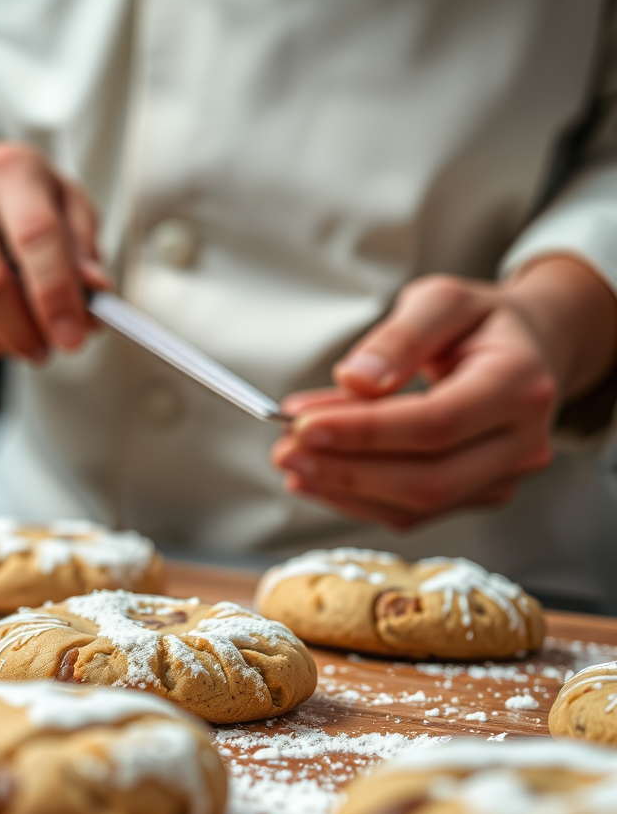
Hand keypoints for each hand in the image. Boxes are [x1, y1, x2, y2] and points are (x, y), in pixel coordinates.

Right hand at [0, 129, 110, 359]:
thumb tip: (95, 293)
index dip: (56, 296)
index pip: (35, 237)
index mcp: (10, 170)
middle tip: (47, 350)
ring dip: (1, 341)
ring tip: (23, 337)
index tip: (72, 339)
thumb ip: (85, 250)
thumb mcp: (68, 207)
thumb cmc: (24, 203)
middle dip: (24, 333)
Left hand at [272, 257, 616, 528]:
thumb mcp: (441, 301)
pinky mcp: (476, 496)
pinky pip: (412, 512)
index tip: (301, 424)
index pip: (434, 424)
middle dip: (344, 470)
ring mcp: (503, 478)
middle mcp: (521, 442)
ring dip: (343, 489)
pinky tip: (317, 478)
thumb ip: (400, 337)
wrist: (529, 350)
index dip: (364, 432)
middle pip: (425, 478)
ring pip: (415, 505)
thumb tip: (356, 380)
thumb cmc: (481, 324)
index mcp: (520, 384)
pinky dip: (357, 499)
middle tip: (284, 451)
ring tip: (291, 463)